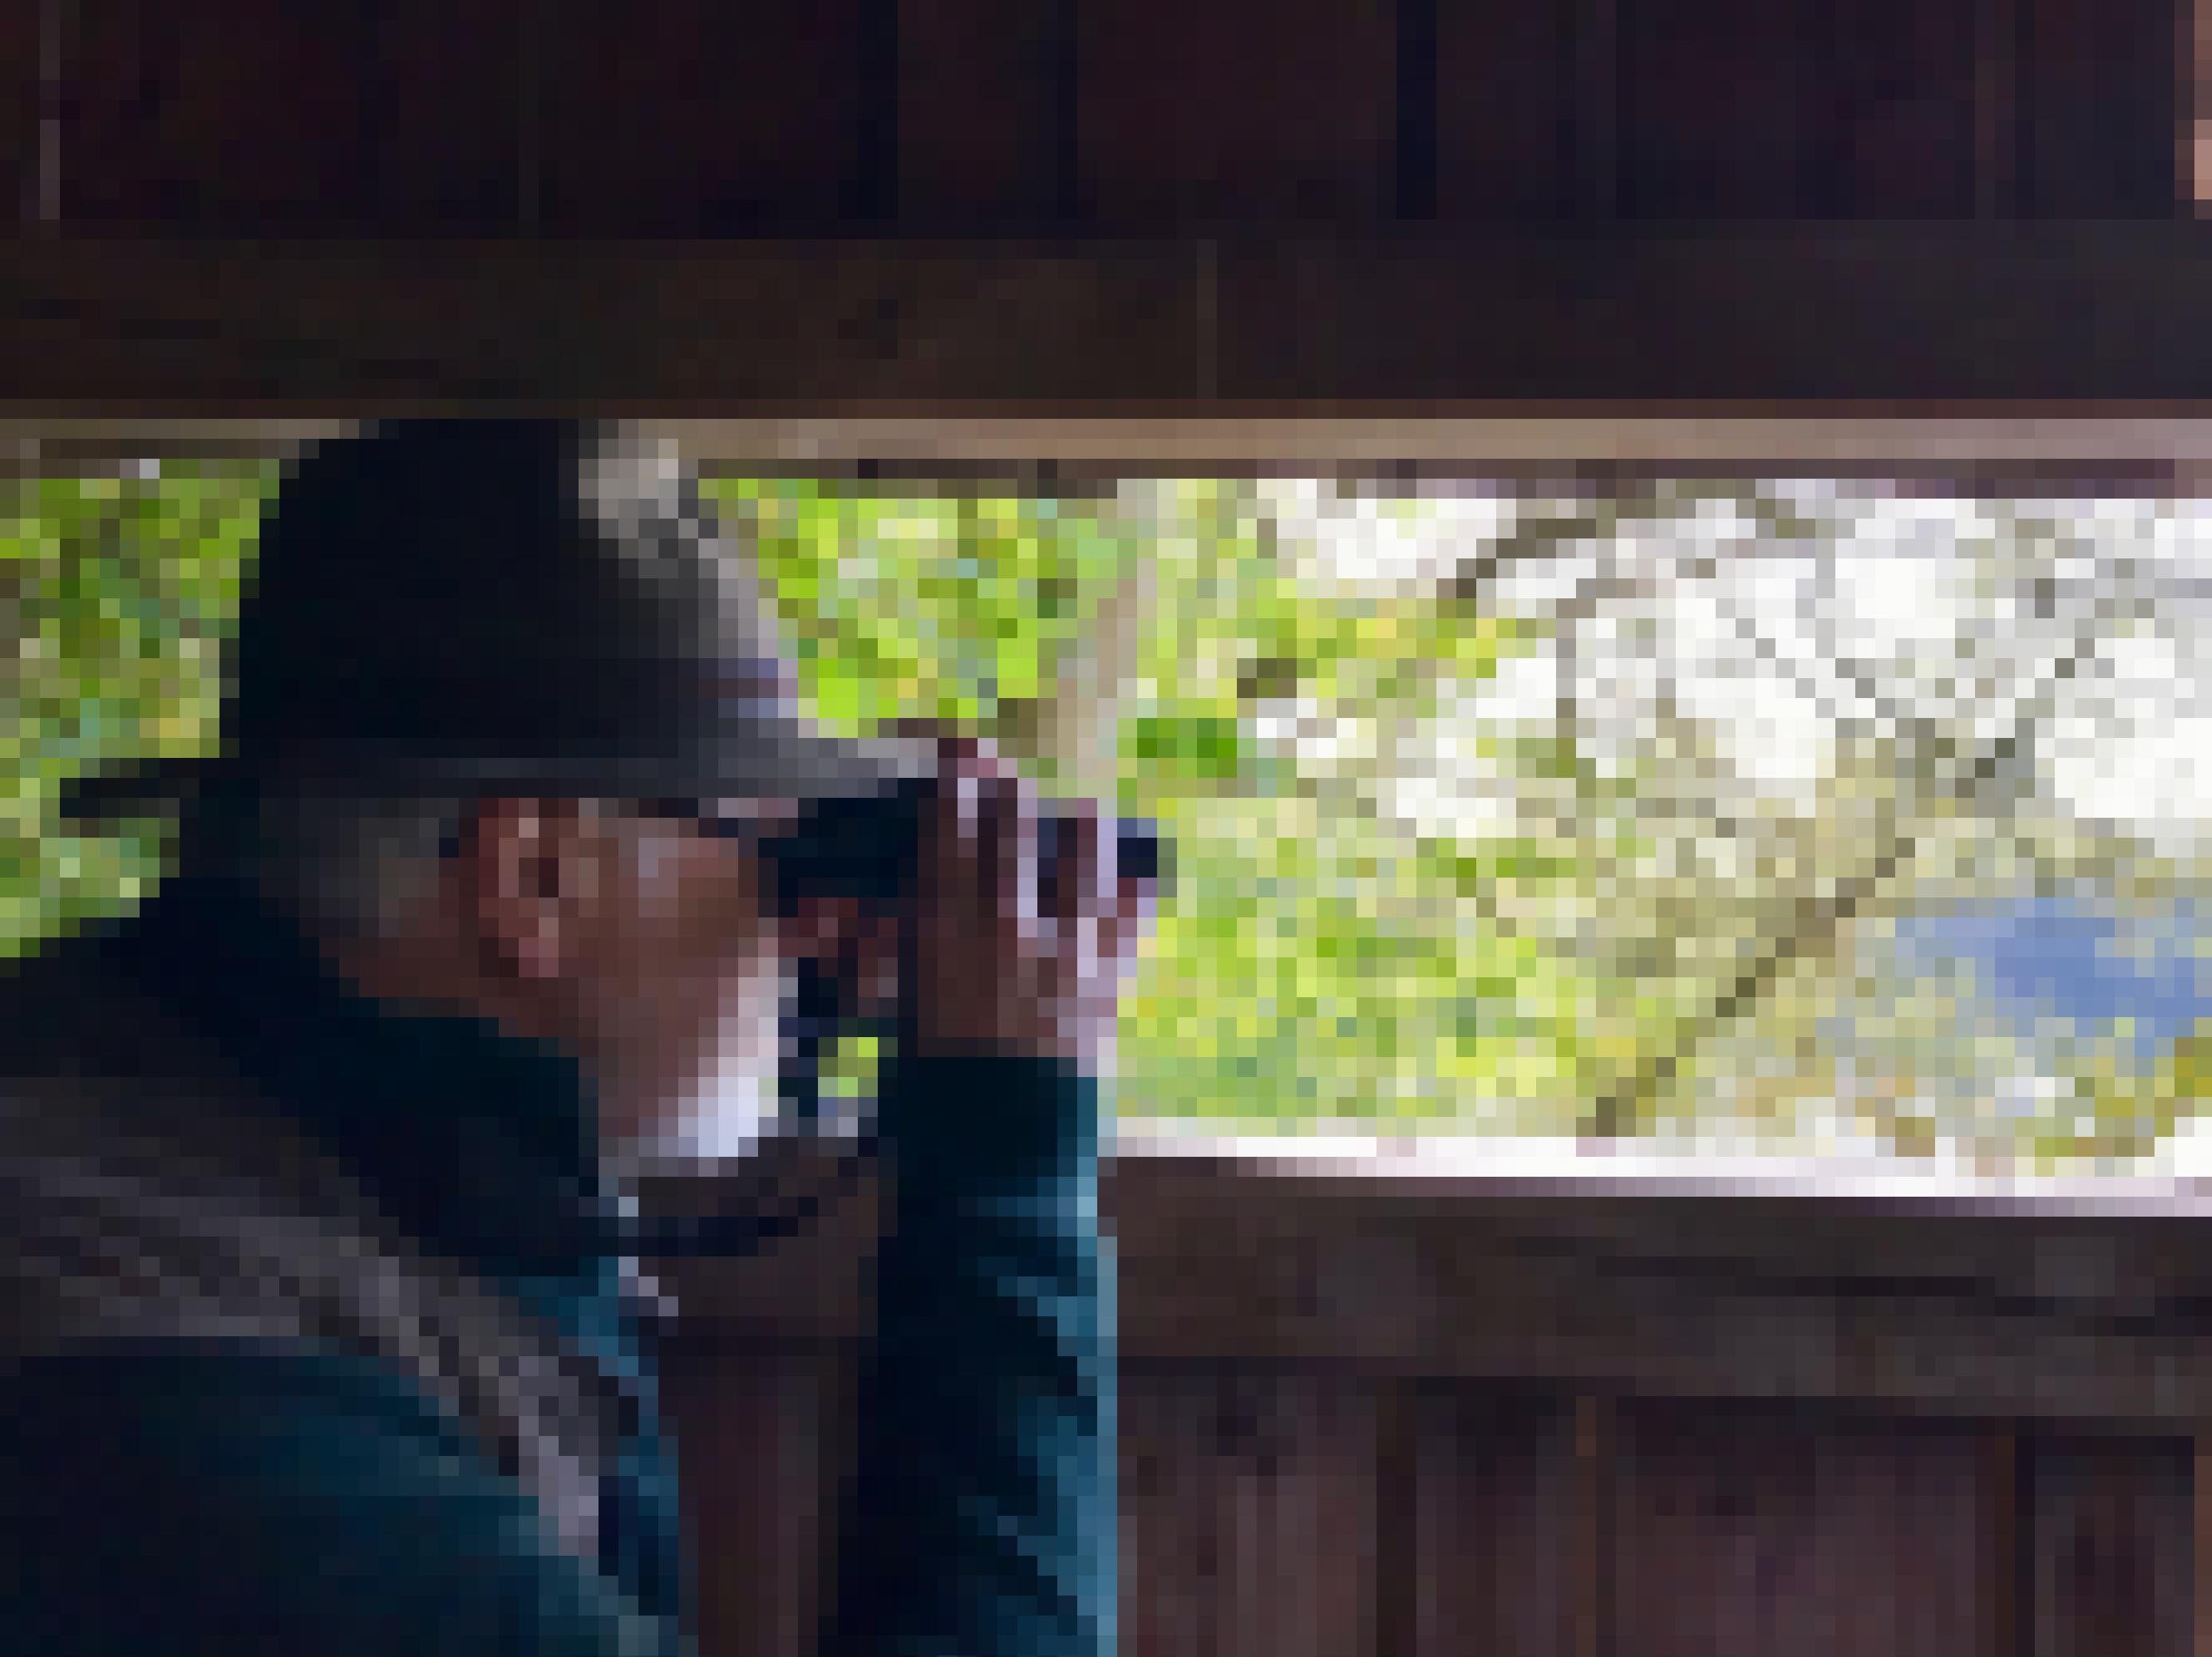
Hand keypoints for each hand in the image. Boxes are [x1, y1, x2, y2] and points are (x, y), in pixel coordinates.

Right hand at [891, 726, 1156, 1074]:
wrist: (1000, 1151)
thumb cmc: (934, 1084)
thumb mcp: (904, 1001)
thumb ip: (912, 938)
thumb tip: (920, 889)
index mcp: (942, 926)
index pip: (951, 822)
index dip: (959, 775)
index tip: (963, 754)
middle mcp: (1007, 922)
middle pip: (1015, 820)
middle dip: (1012, 790)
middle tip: (1010, 784)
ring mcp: (1068, 945)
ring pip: (1084, 846)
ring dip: (1078, 823)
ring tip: (1075, 818)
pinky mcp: (1113, 975)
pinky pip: (1134, 906)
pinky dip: (1131, 885)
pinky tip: (1127, 877)